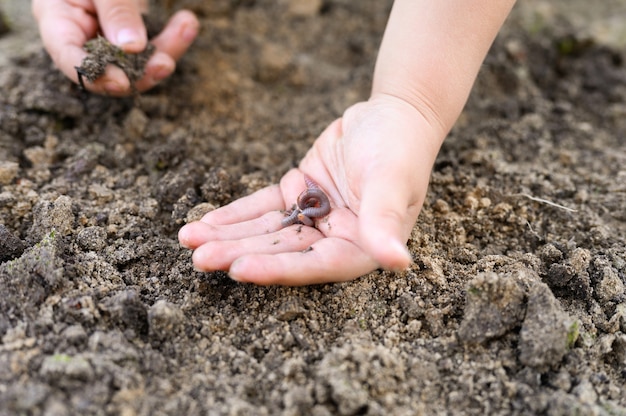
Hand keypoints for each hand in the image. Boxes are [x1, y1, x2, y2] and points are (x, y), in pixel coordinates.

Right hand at [32, 0, 198, 95]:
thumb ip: (115, 10)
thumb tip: (131, 48)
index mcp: (58, 19)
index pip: (69, 57)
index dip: (95, 76)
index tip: (122, 82)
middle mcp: (81, 36)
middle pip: (109, 70)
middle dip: (141, 71)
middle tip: (166, 64)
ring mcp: (107, 39)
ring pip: (136, 65)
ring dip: (165, 51)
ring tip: (187, 26)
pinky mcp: (131, 39)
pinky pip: (151, 50)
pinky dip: (171, 39)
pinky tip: (187, 23)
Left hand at [178, 94, 443, 284]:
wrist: (394, 113)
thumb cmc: (401, 147)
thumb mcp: (393, 180)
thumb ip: (385, 220)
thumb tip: (398, 262)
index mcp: (361, 247)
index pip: (315, 265)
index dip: (278, 269)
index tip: (239, 270)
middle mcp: (334, 239)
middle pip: (281, 251)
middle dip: (239, 253)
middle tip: (199, 258)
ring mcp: (314, 218)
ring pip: (265, 232)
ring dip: (228, 236)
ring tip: (188, 239)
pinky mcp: (298, 194)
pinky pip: (262, 207)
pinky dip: (235, 214)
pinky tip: (205, 223)